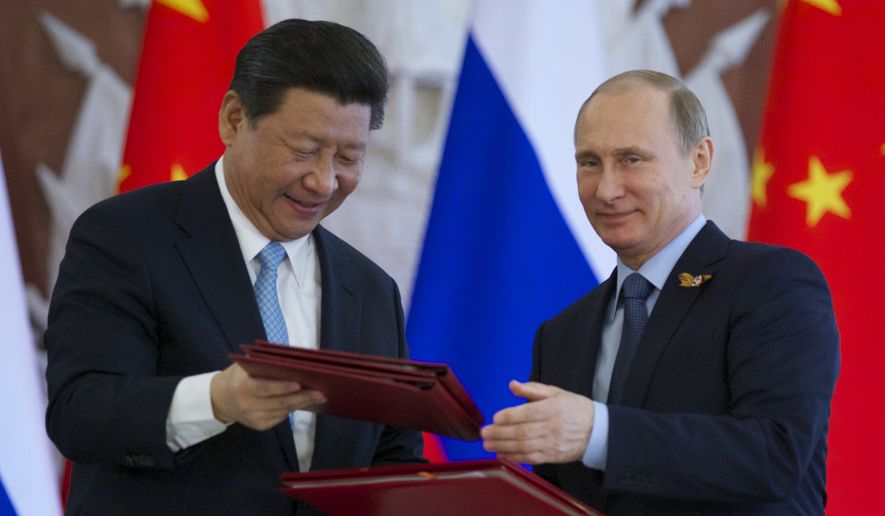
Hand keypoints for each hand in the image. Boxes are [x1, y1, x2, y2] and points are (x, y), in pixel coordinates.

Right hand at [210, 363, 325, 430]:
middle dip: (302, 397)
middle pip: (279, 402)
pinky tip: (303, 402)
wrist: (220, 399)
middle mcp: (247, 405)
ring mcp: (254, 418)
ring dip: (301, 404)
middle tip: (320, 392)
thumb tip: (292, 362)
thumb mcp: (245, 366)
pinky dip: (292, 409)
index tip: (299, 384)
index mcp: (242, 387)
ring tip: (318, 396)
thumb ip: (263, 363)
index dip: (282, 387)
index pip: (265, 388)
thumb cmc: (237, 376)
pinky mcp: (259, 426)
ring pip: (283, 411)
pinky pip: (281, 417)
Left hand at [480, 380, 594, 463]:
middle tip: (484, 433)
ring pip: (524, 447)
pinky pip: (531, 458)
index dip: (508, 416)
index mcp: (552, 408)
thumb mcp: (556, 393)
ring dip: (503, 447)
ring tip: (487, 445)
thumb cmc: (574, 408)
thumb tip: (512, 385)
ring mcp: (552, 444)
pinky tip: (502, 454)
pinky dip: (515, 458)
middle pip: (522, 432)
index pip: (526, 414)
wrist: (598, 431)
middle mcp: (552, 427)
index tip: (495, 417)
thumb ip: (532, 389)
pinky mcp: (552, 456)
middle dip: (499, 434)